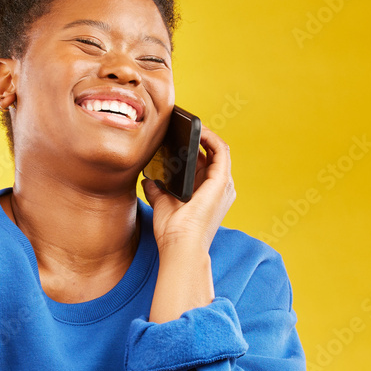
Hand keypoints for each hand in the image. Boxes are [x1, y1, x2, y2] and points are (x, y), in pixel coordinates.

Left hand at [141, 123, 235, 254]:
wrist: (179, 246)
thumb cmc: (173, 232)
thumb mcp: (162, 204)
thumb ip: (158, 189)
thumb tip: (148, 178)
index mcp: (207, 193)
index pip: (204, 164)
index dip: (193, 148)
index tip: (178, 137)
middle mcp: (219, 188)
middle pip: (212, 155)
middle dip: (198, 139)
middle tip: (181, 126)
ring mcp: (223, 185)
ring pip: (219, 150)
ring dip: (206, 135)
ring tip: (189, 125)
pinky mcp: (222, 181)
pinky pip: (221, 150)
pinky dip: (210, 137)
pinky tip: (197, 130)